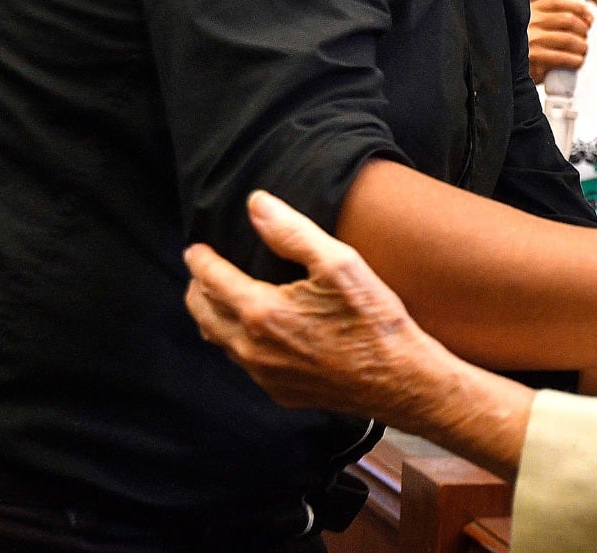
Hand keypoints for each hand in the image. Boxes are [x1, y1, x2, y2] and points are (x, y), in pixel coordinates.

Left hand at [185, 193, 533, 477]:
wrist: (401, 380)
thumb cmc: (374, 320)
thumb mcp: (340, 264)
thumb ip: (293, 233)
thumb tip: (257, 204)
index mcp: (262, 312)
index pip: (211, 280)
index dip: (200, 260)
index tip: (196, 248)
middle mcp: (253, 348)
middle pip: (203, 314)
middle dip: (198, 288)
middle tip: (203, 270)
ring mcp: (265, 375)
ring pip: (220, 341)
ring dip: (214, 315)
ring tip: (222, 296)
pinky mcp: (280, 392)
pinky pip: (244, 363)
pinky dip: (238, 341)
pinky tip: (257, 330)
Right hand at [526, 0, 591, 84]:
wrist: (503, 68)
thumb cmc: (521, 49)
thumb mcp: (530, 27)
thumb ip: (548, 20)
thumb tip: (582, 18)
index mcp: (529, 11)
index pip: (558, 3)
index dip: (579, 8)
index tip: (588, 17)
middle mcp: (530, 23)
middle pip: (568, 20)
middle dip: (583, 29)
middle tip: (584, 37)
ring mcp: (531, 41)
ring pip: (568, 38)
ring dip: (582, 46)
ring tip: (582, 51)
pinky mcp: (534, 59)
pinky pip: (563, 58)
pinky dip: (575, 60)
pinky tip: (576, 62)